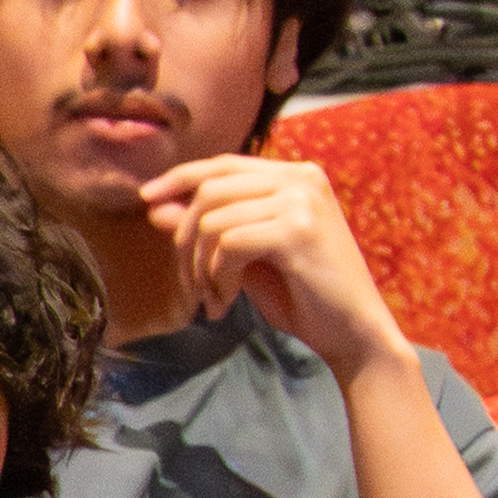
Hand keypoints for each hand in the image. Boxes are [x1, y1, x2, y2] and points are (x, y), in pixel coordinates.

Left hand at [139, 155, 410, 380]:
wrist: (352, 332)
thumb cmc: (302, 295)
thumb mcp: (244, 257)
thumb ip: (208, 228)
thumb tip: (155, 206)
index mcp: (294, 176)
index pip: (222, 165)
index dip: (179, 178)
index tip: (145, 199)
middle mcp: (301, 178)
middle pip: (209, 191)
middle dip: (185, 242)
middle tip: (191, 286)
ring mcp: (303, 200)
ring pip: (213, 221)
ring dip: (200, 268)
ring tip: (213, 299)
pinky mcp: (299, 229)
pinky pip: (229, 244)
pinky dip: (217, 278)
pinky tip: (227, 302)